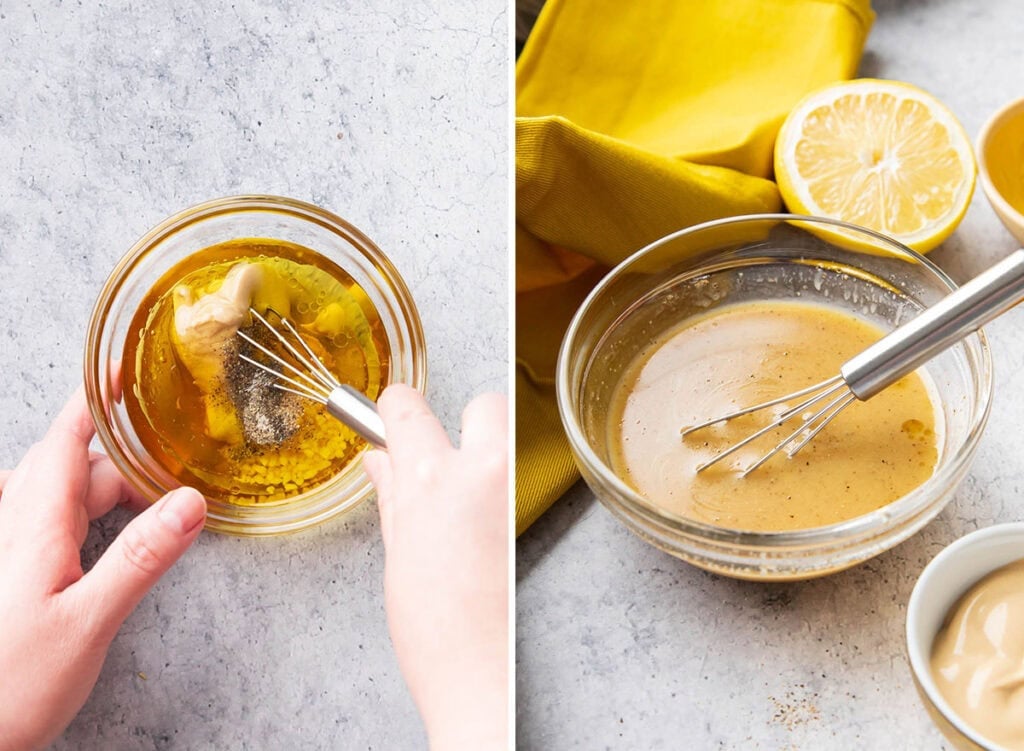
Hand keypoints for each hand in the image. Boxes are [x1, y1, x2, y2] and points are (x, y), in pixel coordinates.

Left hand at [0, 388, 206, 750]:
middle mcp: (19, 530)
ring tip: (153, 488)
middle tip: (175, 456)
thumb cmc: (9, 687)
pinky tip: (113, 528)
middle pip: (73, 468)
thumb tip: (189, 502)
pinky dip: (92, 511)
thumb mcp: (88, 623)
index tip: (119, 370)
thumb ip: (139, 559)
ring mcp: (15, 553)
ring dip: (108, 483)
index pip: (64, 442)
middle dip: (123, 454)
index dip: (92, 403)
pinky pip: (57, 523)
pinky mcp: (18, 577)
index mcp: (33, 527)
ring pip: (64, 496)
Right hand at [364, 385, 507, 750]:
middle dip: (463, 422)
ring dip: (487, 451)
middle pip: (483, 404)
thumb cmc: (433, 626)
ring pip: (510, 436)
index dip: (395, 410)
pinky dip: (502, 483)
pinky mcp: (538, 514)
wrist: (479, 672)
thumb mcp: (396, 550)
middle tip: (442, 459)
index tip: (392, 416)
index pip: (408, 407)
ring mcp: (517, 491)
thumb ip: (393, 492)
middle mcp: (482, 471)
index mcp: (429, 478)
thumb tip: (381, 459)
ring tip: (463, 498)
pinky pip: (520, 474)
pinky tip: (480, 522)